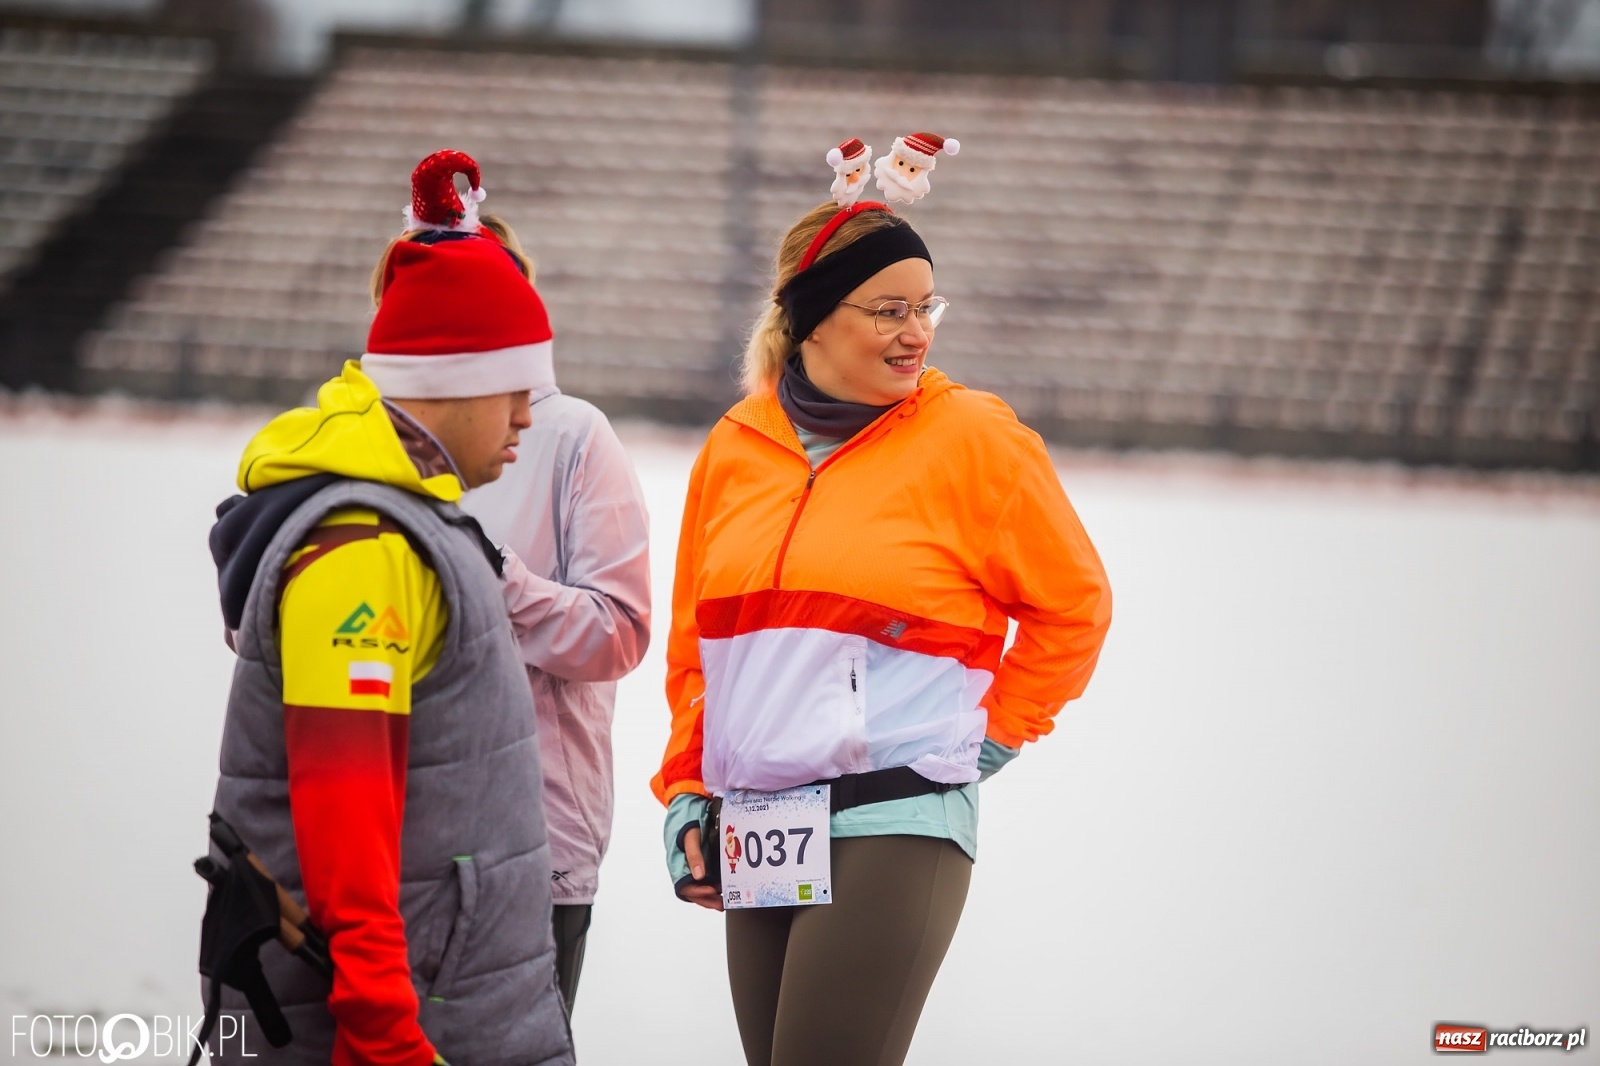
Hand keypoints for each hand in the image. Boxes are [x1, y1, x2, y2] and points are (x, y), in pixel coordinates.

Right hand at [664, 793, 721, 909]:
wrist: (688, 809)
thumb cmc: (686, 823)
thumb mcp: (690, 837)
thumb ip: (693, 855)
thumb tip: (699, 875)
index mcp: (677, 865)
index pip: (686, 887)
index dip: (699, 892)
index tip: (713, 891)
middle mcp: (683, 869)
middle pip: (693, 892)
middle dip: (707, 899)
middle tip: (722, 904)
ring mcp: (691, 867)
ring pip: (699, 888)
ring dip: (710, 896)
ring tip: (724, 900)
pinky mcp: (700, 863)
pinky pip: (704, 879)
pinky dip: (712, 886)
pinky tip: (723, 888)